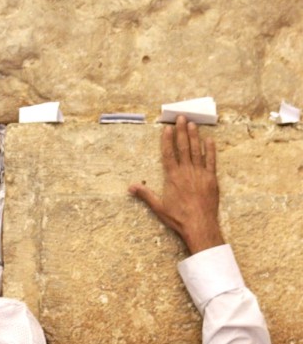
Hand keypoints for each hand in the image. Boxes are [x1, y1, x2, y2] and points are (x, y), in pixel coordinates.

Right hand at [129, 116, 223, 254]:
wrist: (199, 225)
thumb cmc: (178, 218)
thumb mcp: (158, 208)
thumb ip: (145, 194)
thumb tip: (131, 187)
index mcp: (173, 177)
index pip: (169, 153)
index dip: (167, 140)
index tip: (166, 129)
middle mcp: (186, 171)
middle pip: (183, 147)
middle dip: (181, 131)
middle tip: (181, 118)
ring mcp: (200, 173)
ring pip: (197, 150)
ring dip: (195, 136)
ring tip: (192, 124)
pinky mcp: (211, 179)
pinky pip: (211, 160)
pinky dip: (211, 150)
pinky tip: (209, 140)